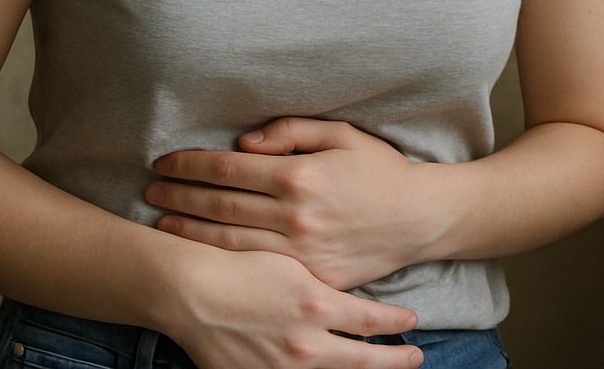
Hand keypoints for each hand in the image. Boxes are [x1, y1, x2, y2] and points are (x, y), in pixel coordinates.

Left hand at [147, 118, 437, 290]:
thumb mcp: (339, 134)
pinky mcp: (311, 280)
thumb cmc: (378, 170)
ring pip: (229, 243)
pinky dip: (222, 262)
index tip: (164, 161)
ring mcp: (301, 254)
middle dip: (179, 194)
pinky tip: (200, 253)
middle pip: (219, 205)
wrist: (419, 219)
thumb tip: (243, 143)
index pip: (227, 168)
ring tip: (162, 220)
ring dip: (189, 229)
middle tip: (150, 188)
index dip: (190, 164)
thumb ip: (289, 132)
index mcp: (298, 176)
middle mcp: (294, 217)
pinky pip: (256, 271)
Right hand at [169, 247, 422, 368]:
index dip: (396, 322)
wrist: (187, 291)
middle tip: (416, 358)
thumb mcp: (287, 246)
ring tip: (384, 367)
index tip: (412, 319)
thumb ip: (321, 255)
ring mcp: (285, 368)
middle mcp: (306, 343)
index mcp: (316, 303)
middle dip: (394, 361)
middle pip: (362, 361)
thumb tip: (347, 260)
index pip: (371, 320)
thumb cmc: (237, 258)